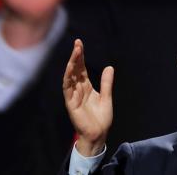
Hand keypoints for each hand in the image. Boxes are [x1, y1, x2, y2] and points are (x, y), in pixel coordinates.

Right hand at [63, 39, 113, 156]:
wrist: (98, 134)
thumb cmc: (101, 118)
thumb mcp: (106, 97)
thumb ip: (106, 83)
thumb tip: (109, 67)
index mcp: (86, 87)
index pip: (81, 69)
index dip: (80, 57)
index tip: (80, 44)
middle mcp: (78, 89)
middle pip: (75, 70)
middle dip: (76, 57)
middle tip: (77, 43)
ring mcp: (73, 96)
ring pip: (70, 77)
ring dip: (71, 64)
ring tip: (75, 52)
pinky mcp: (71, 103)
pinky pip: (67, 89)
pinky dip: (68, 78)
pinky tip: (69, 68)